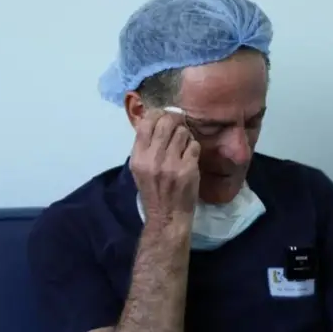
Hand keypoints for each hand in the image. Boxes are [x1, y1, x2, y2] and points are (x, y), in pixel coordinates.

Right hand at [130, 109, 200, 228]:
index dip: (157, 114)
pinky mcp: (188, 170)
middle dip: (175, 121)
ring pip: (183, 132)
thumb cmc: (154, 192)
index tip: (164, 116)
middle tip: (179, 125)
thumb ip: (146, 146)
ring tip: (183, 146)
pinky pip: (194, 146)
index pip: (146, 123)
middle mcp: (153, 159)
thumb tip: (156, 119)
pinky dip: (194, 149)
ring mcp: (171, 164)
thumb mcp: (140, 169)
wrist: (167, 217)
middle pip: (166, 123)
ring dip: (186, 136)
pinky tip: (190, 157)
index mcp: (138, 157)